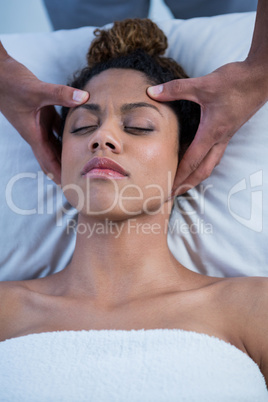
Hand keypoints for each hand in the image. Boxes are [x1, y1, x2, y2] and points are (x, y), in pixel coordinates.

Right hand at [0, 42, 88, 183]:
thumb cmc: (11, 82)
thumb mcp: (37, 90)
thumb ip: (61, 94)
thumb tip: (85, 98)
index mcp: (34, 134)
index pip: (48, 161)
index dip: (59, 175)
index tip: (69, 187)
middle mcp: (37, 132)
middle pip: (54, 157)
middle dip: (65, 170)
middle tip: (81, 180)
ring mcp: (40, 123)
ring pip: (57, 144)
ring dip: (68, 153)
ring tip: (83, 163)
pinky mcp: (43, 113)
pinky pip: (59, 127)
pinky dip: (69, 132)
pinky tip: (82, 134)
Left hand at [147, 60, 267, 194]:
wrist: (261, 77)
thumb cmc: (236, 82)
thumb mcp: (202, 85)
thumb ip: (176, 89)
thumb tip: (152, 92)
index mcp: (211, 133)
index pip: (191, 162)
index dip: (178, 177)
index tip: (168, 190)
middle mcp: (220, 139)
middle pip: (203, 170)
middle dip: (187, 184)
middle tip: (173, 194)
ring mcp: (226, 136)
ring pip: (211, 163)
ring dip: (197, 175)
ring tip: (184, 181)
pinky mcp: (229, 130)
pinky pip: (215, 153)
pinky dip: (204, 162)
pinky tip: (198, 159)